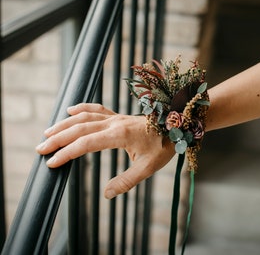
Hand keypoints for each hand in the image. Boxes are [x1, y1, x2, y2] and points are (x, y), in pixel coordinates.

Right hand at [36, 103, 174, 198]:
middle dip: (58, 139)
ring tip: (48, 132)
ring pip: (84, 117)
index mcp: (119, 135)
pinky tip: (70, 110)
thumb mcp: (148, 168)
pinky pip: (97, 109)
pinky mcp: (118, 115)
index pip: (85, 144)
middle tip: (41, 148)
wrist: (175, 125)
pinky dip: (82, 109)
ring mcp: (115, 117)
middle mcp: (114, 123)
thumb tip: (106, 194)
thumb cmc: (163, 146)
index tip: (52, 162)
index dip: (66, 153)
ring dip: (65, 124)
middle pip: (79, 129)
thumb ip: (127, 181)